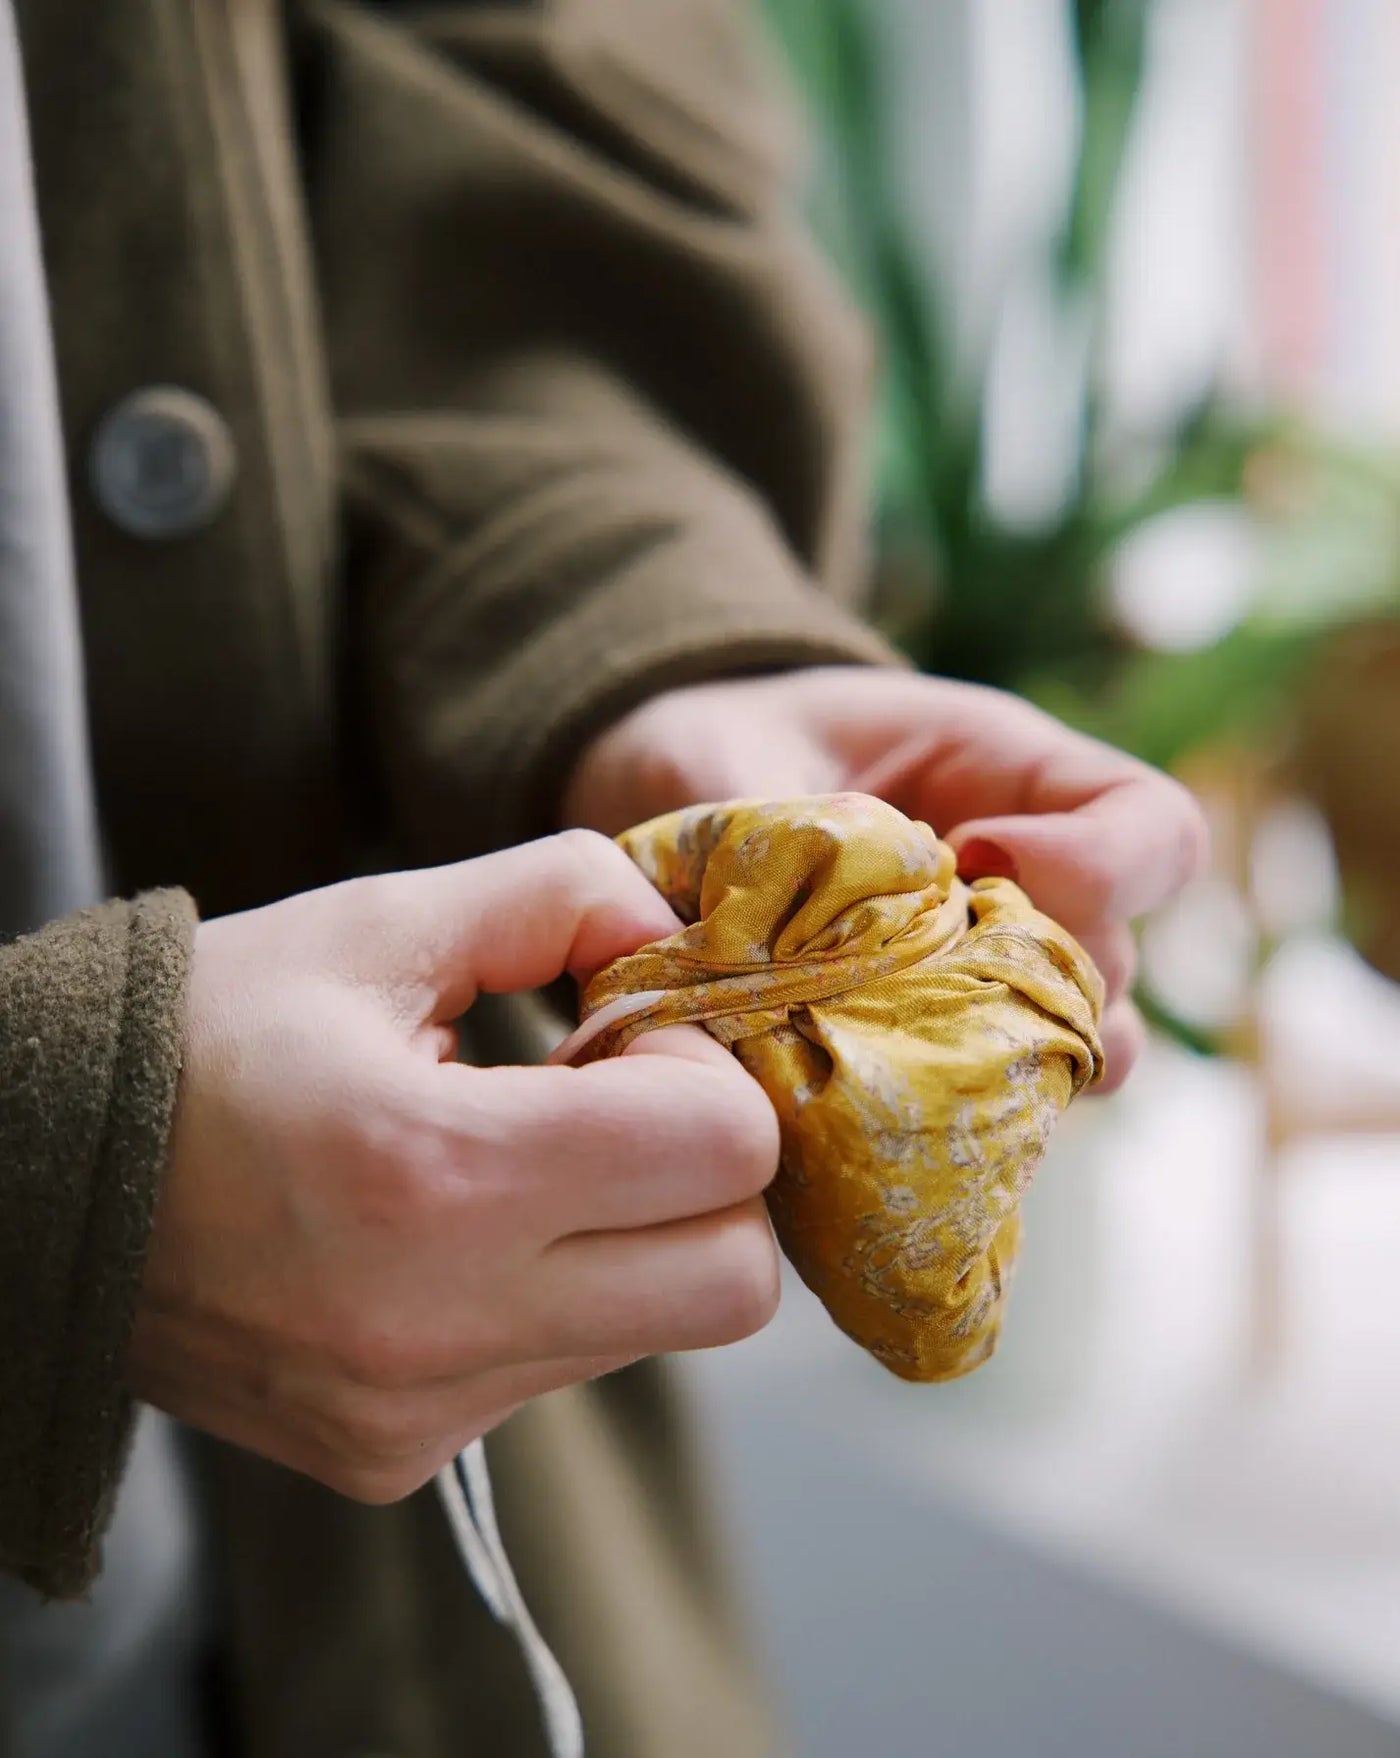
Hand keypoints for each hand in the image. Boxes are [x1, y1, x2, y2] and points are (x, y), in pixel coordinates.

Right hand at [130, 832, 780, 1501]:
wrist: (32, 1190)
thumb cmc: (203, 1037)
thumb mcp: (376, 923)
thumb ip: (555, 895)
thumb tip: (669, 933)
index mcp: (436, 1171)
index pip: (725, 1153)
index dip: (699, 1068)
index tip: (614, 1035)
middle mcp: (437, 1324)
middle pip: (735, 1281)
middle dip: (705, 1176)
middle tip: (602, 1105)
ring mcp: (419, 1413)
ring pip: (658, 1329)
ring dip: (628, 1234)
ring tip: (506, 1164)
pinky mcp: (396, 1458)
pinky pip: (560, 1373)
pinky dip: (549, 1296)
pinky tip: (448, 1237)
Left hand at [563, 668, 1209, 1092]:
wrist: (675, 800)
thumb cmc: (718, 750)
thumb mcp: (725, 755)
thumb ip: (757, 819)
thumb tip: (757, 936)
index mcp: (1014, 778)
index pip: (1154, 828)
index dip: (1097, 862)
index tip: (973, 854)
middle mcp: (1032, 888)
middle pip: (1114, 963)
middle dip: (1025, 980)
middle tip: (911, 975)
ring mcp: (992, 975)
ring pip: (1074, 1048)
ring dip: (999, 1060)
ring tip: (890, 1050)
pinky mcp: (939, 1049)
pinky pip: (998, 1104)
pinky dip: (950, 1114)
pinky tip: (864, 1105)